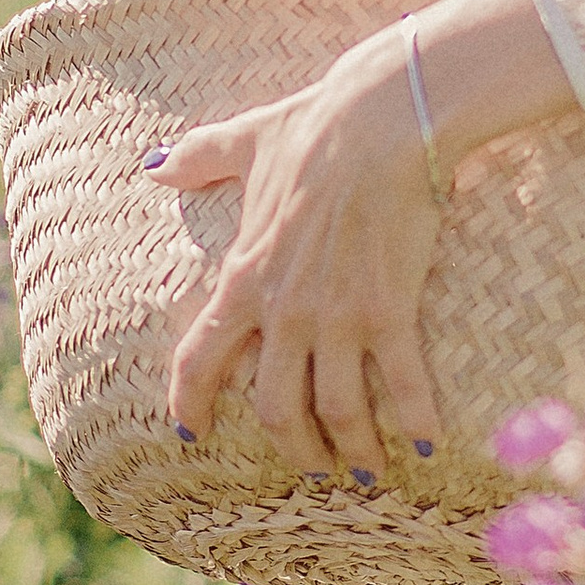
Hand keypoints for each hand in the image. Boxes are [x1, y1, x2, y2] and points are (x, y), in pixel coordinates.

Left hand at [151, 0, 579, 481]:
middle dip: (293, 447)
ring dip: (351, 448)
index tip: (189, 434)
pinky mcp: (390, 307)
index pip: (200, 358)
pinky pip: (402, 382)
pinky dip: (415, 418)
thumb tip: (155, 163)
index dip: (189, 403)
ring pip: (336, 409)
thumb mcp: (247, 141)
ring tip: (369, 469)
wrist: (383, 116)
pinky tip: (428, 441)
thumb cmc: (317, 125)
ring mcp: (337, 314)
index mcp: (245, 275)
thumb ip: (200, 158)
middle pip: (275, 408)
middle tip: (311, 466)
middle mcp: (285, 309)